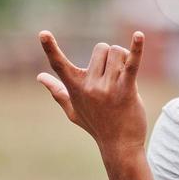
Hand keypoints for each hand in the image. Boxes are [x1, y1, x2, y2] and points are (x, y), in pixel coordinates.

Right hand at [37, 30, 148, 152]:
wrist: (120, 145)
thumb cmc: (96, 126)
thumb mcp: (73, 109)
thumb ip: (57, 91)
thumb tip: (39, 77)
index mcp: (75, 87)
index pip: (59, 65)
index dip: (50, 49)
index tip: (43, 33)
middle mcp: (89, 86)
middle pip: (101, 49)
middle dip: (109, 57)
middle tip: (114, 76)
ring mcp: (107, 88)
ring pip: (116, 52)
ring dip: (124, 59)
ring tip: (124, 77)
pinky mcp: (126, 90)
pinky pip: (132, 64)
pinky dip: (136, 49)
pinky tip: (139, 35)